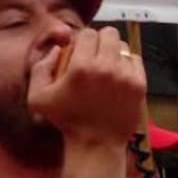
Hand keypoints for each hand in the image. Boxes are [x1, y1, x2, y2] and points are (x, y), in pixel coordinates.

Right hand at [28, 27, 144, 146]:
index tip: (81, 52)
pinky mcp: (139, 84)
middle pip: (109, 33)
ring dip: (114, 52)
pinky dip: (127, 64)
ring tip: (107, 66)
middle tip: (95, 55)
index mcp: (81, 67)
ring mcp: (125, 76)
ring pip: (123, 45)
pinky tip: (118, 76)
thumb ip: (40, 68)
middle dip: (100, 41)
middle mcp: (105, 68)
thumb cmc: (66, 121)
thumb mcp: (38, 98)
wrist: (96, 144)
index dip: (83, 40)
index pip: (88, 33)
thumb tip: (56, 48)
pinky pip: (135, 59)